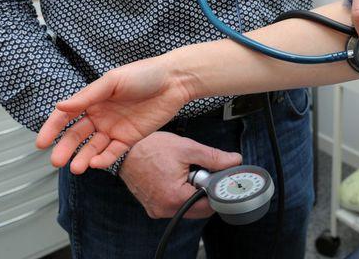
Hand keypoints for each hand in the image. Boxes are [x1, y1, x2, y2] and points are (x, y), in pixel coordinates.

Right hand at [36, 54, 195, 172]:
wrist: (175, 81)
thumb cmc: (144, 74)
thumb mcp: (113, 81)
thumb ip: (88, 96)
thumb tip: (60, 106)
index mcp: (93, 99)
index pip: (66, 116)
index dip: (52, 128)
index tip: (42, 143)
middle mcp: (101, 115)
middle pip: (77, 135)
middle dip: (66, 149)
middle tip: (57, 162)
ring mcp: (115, 127)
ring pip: (94, 147)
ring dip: (83, 158)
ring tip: (76, 168)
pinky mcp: (130, 137)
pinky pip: (114, 151)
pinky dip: (104, 158)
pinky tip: (97, 163)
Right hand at [119, 132, 241, 218]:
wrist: (124, 150)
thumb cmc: (150, 148)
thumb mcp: (188, 149)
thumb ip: (214, 157)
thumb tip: (234, 161)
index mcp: (175, 197)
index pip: (210, 205)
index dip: (218, 190)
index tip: (219, 177)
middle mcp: (165, 209)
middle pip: (200, 208)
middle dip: (205, 190)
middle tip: (199, 171)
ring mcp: (157, 210)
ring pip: (188, 207)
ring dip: (193, 192)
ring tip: (184, 172)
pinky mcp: (153, 207)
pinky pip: (175, 204)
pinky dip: (181, 193)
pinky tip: (175, 177)